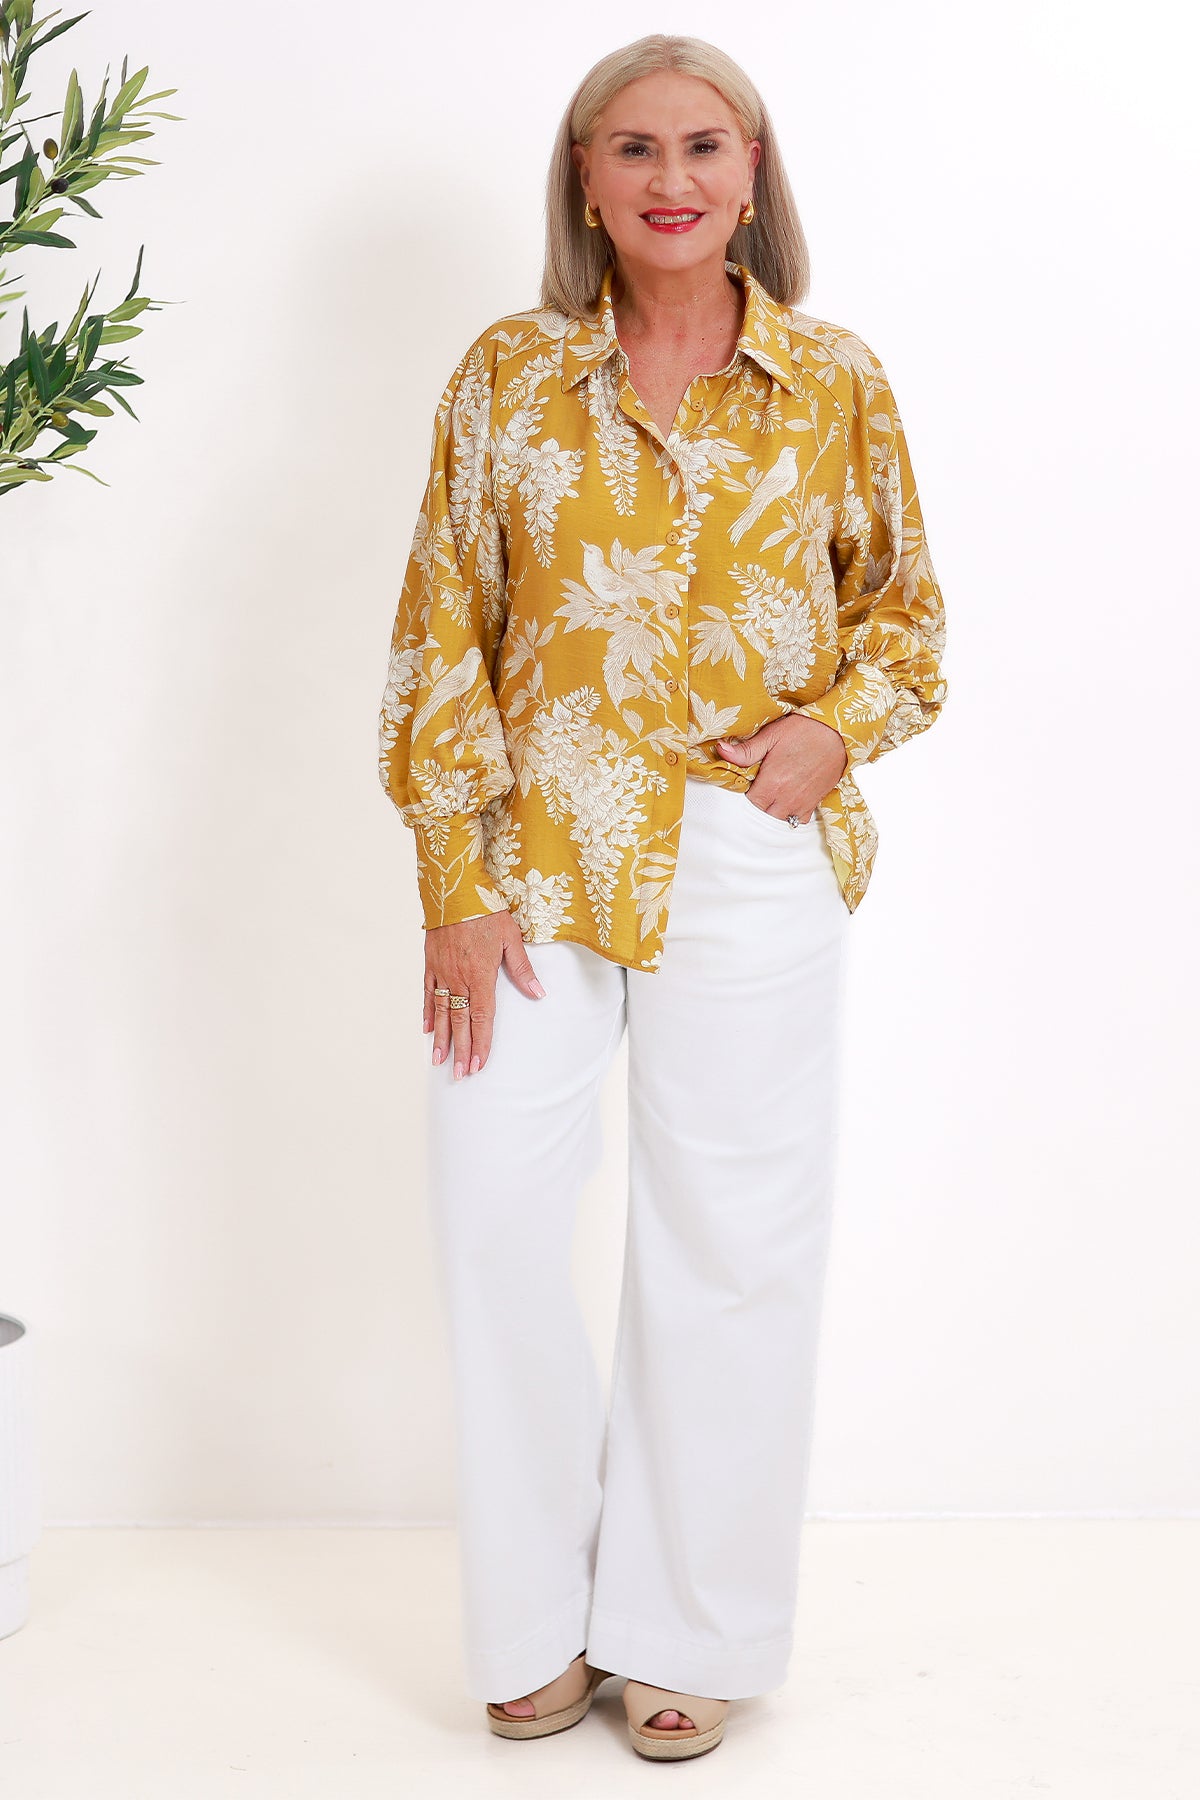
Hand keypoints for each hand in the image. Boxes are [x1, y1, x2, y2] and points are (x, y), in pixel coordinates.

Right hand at [423, 911, 544, 1078]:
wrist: (455, 890)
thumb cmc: (486, 912)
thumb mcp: (512, 938)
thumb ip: (523, 969)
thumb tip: (539, 994)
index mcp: (481, 976)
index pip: (481, 1018)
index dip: (481, 1043)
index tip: (478, 1065)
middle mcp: (458, 979)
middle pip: (459, 1022)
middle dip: (460, 1051)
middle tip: (459, 1075)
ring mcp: (442, 972)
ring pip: (440, 1013)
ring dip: (441, 1039)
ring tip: (438, 1061)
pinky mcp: (430, 963)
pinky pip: (427, 993)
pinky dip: (427, 1013)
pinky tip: (426, 1030)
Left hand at [715, 714, 847, 820]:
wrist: (839, 733)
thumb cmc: (804, 730)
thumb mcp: (772, 735)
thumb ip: (746, 750)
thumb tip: (720, 750)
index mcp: (772, 783)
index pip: (749, 803)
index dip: (744, 795)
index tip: (745, 785)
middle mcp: (786, 798)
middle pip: (762, 814)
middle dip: (757, 805)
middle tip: (757, 790)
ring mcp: (801, 803)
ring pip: (779, 819)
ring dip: (772, 812)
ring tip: (770, 797)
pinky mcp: (813, 804)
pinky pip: (797, 820)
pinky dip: (790, 815)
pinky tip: (786, 802)